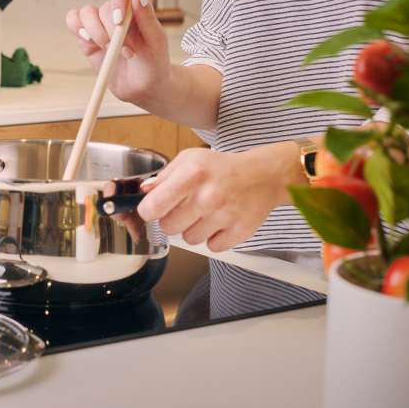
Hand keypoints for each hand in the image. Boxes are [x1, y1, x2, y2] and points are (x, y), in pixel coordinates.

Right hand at [65, 0, 171, 103]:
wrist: (142, 88)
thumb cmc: (154, 63)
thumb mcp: (156, 41)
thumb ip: (147, 17)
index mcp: (135, 8)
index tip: (121, 20)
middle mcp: (116, 12)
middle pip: (103, 7)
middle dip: (112, 32)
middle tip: (127, 51)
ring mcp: (99, 24)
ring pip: (86, 13)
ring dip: (97, 34)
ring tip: (112, 52)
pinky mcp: (86, 38)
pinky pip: (73, 22)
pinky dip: (78, 30)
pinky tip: (91, 44)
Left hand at [137, 146, 298, 251]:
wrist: (263, 175)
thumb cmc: (222, 168)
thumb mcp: (189, 160)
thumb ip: (164, 177)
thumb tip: (145, 192)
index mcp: (191, 175)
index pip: (153, 207)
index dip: (149, 210)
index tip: (153, 208)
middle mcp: (208, 197)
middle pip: (168, 228)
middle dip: (172, 220)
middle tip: (185, 209)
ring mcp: (225, 216)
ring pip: (189, 240)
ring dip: (193, 229)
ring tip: (205, 214)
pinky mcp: (240, 231)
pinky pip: (212, 247)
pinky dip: (213, 238)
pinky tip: (219, 222)